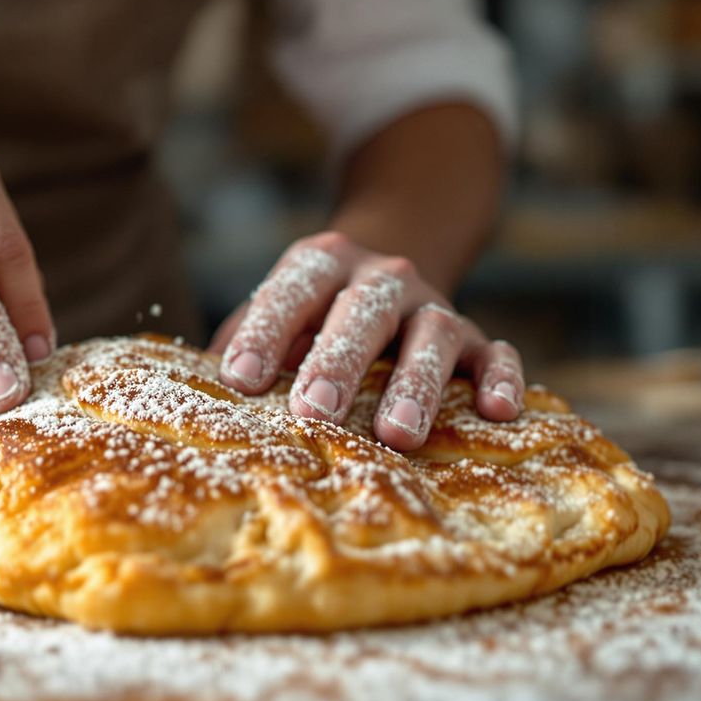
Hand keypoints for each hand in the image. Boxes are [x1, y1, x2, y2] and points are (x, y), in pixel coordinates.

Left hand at [210, 231, 522, 450]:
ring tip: (398, 435)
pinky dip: (502, 378)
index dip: (264, 334)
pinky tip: (498, 412)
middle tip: (314, 413)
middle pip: (362, 314)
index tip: (239, 381)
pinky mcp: (475, 336)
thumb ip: (243, 342)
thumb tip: (197, 390)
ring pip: (432, 336)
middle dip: (338, 363)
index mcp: (321, 265)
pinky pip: (497, 352)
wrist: (389, 266)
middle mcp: (381, 278)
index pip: (289, 293)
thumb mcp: (276, 309)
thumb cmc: (313, 311)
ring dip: (416, 384)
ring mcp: (433, 305)